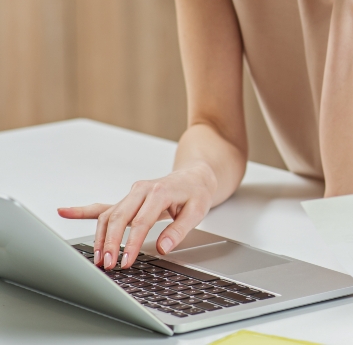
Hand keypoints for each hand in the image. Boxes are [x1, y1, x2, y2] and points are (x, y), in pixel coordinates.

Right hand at [57, 165, 217, 269]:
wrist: (195, 176)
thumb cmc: (196, 192)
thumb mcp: (198, 211)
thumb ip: (180, 229)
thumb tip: (164, 247)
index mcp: (159, 192)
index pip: (141, 221)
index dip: (132, 243)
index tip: (126, 262)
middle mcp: (141, 190)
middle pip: (118, 218)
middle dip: (110, 243)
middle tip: (107, 264)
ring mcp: (132, 194)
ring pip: (108, 215)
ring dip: (101, 237)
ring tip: (98, 259)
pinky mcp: (127, 199)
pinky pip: (103, 206)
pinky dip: (83, 210)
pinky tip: (65, 212)